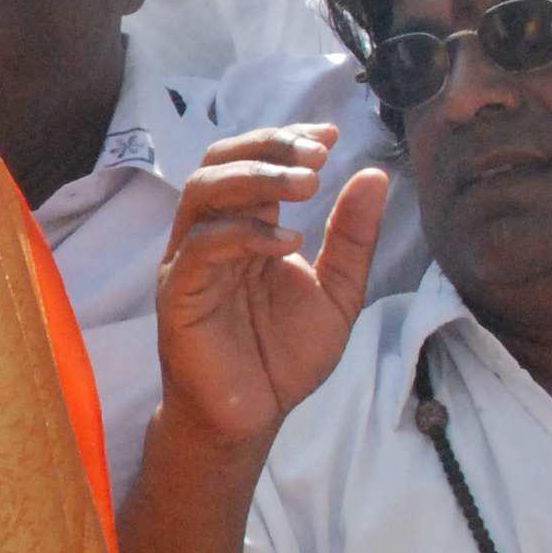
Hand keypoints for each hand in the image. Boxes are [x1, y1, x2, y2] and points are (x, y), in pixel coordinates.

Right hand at [151, 128, 387, 452]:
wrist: (252, 417)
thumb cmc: (283, 357)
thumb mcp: (337, 292)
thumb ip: (352, 238)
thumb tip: (373, 175)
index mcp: (245, 226)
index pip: (252, 160)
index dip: (288, 139)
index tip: (332, 135)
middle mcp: (211, 233)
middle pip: (220, 161)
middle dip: (270, 148)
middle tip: (319, 156)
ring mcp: (189, 261)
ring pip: (203, 191)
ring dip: (256, 177)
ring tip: (308, 185)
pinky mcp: (178, 293)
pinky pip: (200, 247)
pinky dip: (244, 234)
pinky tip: (288, 242)